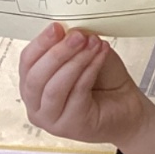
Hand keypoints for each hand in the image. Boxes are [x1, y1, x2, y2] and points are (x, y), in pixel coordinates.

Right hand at [18, 22, 150, 147]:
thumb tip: (67, 29)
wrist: (128, 105)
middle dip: (57, 53)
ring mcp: (52, 121)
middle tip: (77, 36)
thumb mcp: (84, 53)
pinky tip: (100, 55)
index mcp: (33, 86)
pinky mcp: (72, 126)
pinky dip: (89, 70)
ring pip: (55, 87)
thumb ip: (72, 43)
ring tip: (93, 43)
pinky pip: (77, 93)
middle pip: (35, 78)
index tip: (57, 27)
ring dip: (75, 61)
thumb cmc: (103, 79)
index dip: (40, 43)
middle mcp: (36, 107)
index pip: (26, 63)